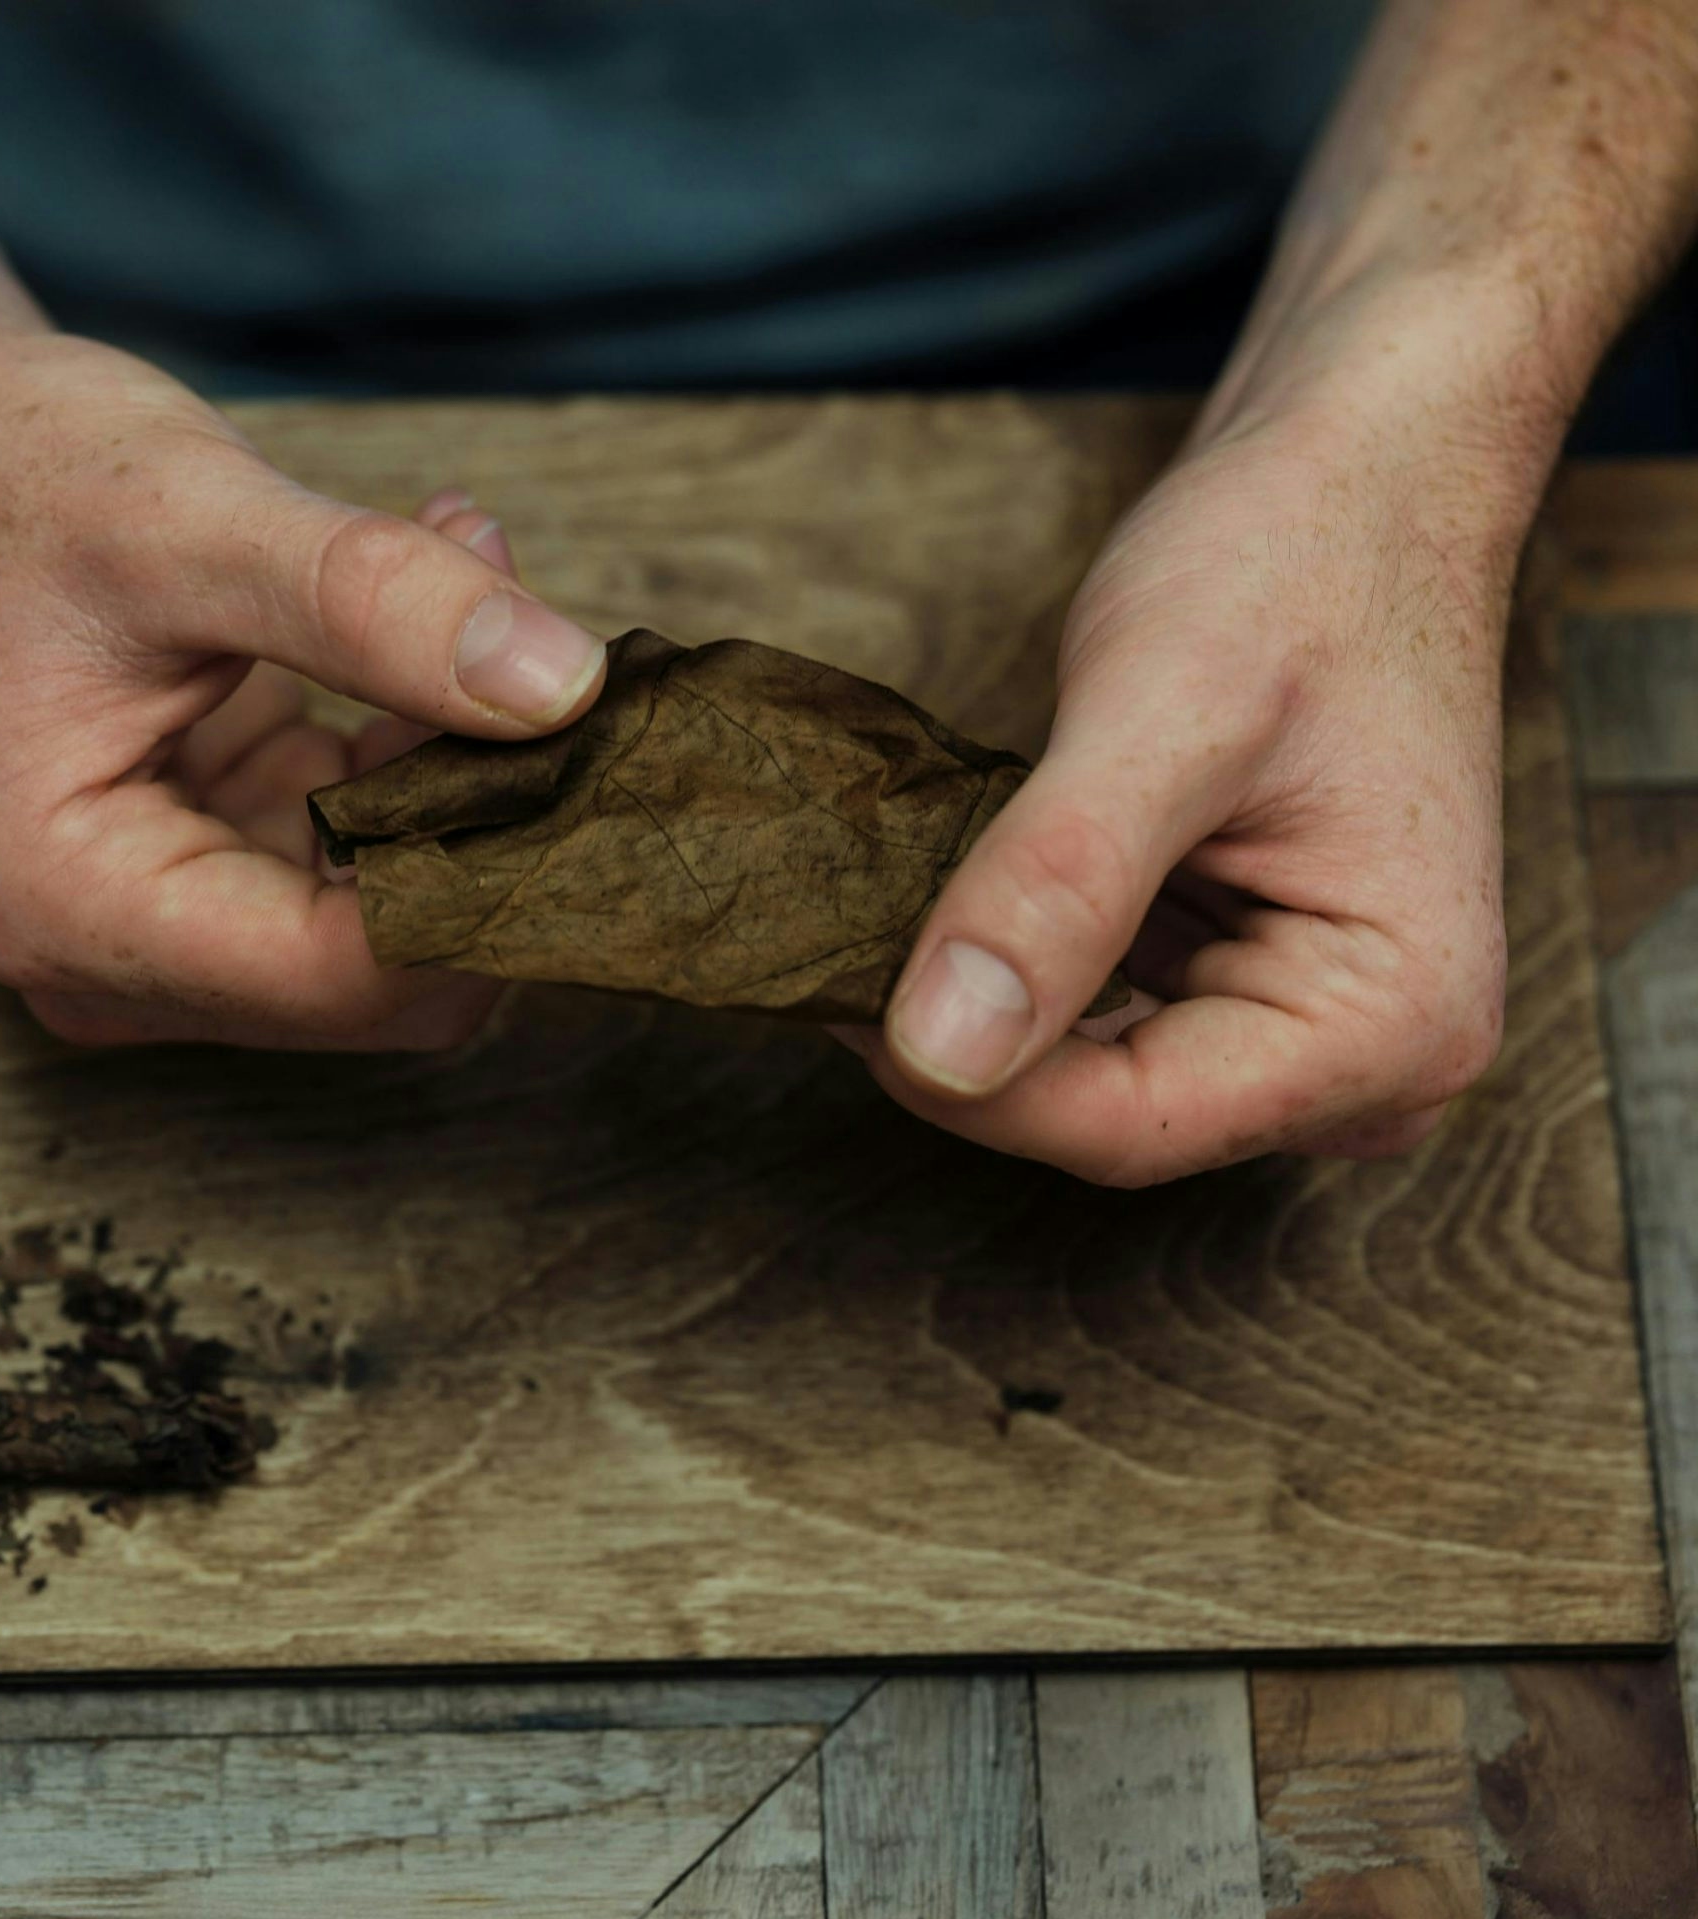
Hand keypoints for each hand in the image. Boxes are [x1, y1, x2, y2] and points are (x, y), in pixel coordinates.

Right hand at [0, 318, 601, 1048]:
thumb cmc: (2, 469)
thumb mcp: (191, 520)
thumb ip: (377, 606)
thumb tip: (565, 690)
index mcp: (71, 908)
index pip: (345, 979)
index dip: (489, 882)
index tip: (591, 749)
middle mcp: (109, 955)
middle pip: (378, 974)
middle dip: (484, 824)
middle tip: (550, 645)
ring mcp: (159, 920)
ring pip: (387, 914)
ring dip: (461, 765)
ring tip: (471, 567)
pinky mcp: (204, 860)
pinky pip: (359, 849)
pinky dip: (419, 742)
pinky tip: (436, 600)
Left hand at [857, 340, 1533, 1184]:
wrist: (1355, 480)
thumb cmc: (1295, 563)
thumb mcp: (1162, 713)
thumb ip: (1055, 887)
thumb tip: (939, 1049)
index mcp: (1394, 1026)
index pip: (1123, 1128)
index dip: (959, 1081)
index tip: (834, 989)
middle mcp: (1376, 1063)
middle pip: (1106, 1117)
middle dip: (968, 1040)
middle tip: (842, 936)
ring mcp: (1314, 1031)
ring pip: (1089, 1077)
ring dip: (984, 1005)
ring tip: (890, 905)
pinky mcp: (1250, 984)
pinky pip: (1102, 1020)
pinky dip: (1019, 967)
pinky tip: (956, 898)